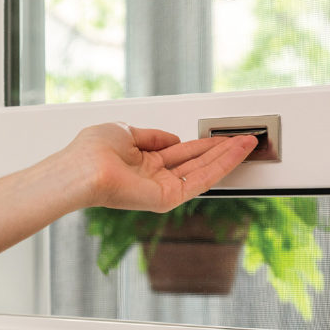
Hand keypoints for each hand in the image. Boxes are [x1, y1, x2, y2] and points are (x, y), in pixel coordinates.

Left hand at [56, 123, 257, 212]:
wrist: (82, 169)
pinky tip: (234, 153)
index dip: (202, 142)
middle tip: (243, 138)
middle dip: (221, 149)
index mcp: (142, 162)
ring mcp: (162, 188)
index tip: (221, 134)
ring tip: (247, 143)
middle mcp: (153, 176)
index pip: (180, 152)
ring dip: (227, 156)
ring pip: (203, 170)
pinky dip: (220, 166)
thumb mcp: (125, 131)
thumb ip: (151, 136)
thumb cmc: (92, 151)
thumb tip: (173, 138)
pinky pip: (200, 181)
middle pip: (196, 161)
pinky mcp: (167, 198)